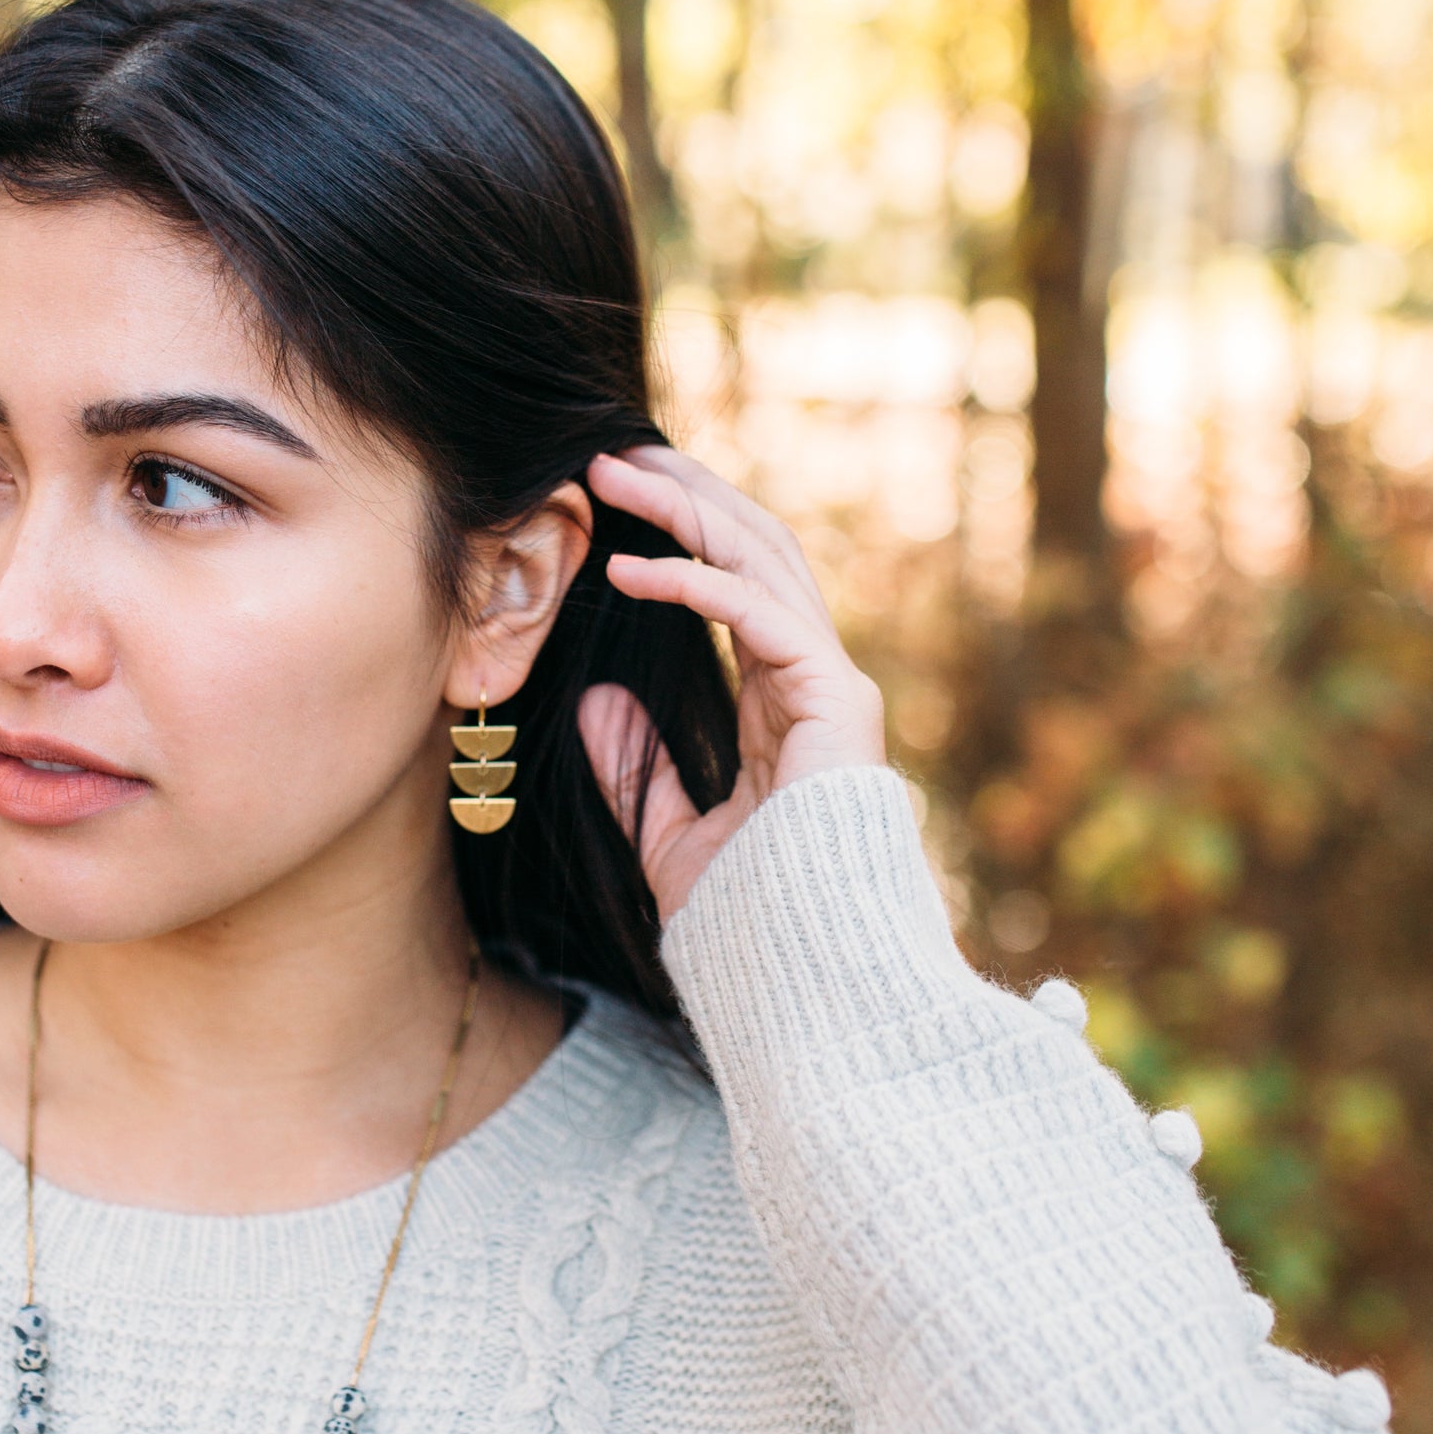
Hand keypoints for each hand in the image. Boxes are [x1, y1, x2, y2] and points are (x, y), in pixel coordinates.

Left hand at [578, 445, 886, 923]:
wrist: (806, 977)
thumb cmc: (753, 920)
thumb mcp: (669, 832)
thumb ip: (635, 766)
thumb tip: (599, 699)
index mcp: (786, 698)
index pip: (739, 583)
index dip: (682, 532)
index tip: (616, 500)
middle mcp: (816, 678)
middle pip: (756, 549)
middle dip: (685, 494)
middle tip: (612, 456)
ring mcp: (832, 685)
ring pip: (764, 560)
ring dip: (687, 509)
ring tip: (616, 477)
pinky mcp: (833, 702)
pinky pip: (761, 616)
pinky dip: (696, 583)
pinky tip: (633, 569)